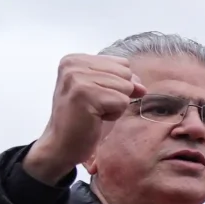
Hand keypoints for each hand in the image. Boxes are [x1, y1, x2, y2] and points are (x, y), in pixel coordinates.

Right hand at [23, 54, 142, 185]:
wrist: (62, 144)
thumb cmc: (83, 118)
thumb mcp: (103, 91)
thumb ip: (122, 81)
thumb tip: (141, 87)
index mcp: (75, 59)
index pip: (122, 63)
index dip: (117, 84)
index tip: (95, 96)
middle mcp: (73, 65)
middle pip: (126, 73)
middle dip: (118, 94)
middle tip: (94, 106)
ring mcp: (77, 78)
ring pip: (126, 87)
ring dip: (115, 105)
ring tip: (94, 111)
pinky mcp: (84, 94)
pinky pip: (122, 101)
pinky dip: (113, 114)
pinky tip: (94, 118)